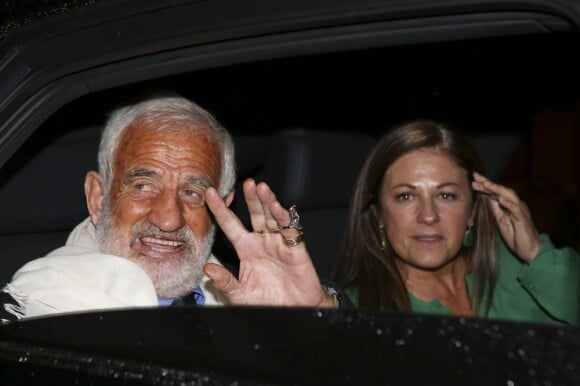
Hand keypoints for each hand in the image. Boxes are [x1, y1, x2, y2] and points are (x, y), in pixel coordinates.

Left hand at [203, 179, 334, 306]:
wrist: (291, 313)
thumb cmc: (266, 303)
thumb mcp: (239, 294)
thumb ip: (225, 281)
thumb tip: (207, 268)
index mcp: (246, 249)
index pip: (231, 225)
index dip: (220, 209)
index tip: (209, 194)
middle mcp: (262, 242)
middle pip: (255, 215)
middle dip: (251, 199)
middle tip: (246, 183)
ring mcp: (279, 244)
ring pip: (272, 217)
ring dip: (268, 202)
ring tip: (261, 188)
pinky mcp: (296, 249)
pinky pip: (290, 230)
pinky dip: (284, 218)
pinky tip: (277, 208)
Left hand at [471, 172, 541, 261]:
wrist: (530, 249)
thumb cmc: (515, 235)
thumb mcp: (501, 220)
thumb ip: (495, 208)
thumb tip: (486, 197)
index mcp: (509, 205)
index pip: (496, 192)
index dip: (485, 185)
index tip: (473, 178)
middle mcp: (515, 204)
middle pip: (501, 190)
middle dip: (488, 183)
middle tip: (475, 176)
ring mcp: (520, 211)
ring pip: (509, 196)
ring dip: (497, 189)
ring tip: (486, 184)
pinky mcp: (523, 220)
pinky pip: (516, 210)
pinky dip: (508, 204)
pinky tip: (500, 199)